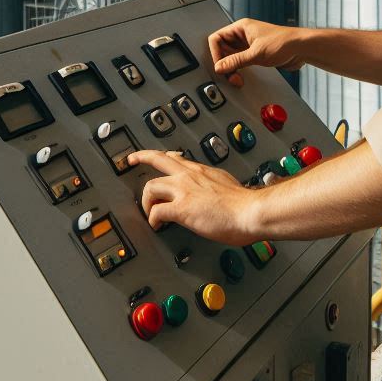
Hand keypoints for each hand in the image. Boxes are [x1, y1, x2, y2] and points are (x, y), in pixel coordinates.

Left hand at [127, 149, 260, 244]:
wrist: (250, 211)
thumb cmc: (244, 204)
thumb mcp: (226, 183)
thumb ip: (213, 184)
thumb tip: (210, 191)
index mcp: (201, 170)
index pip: (176, 157)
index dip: (163, 156)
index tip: (157, 155)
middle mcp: (190, 175)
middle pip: (158, 159)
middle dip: (141, 157)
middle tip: (131, 160)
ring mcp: (184, 190)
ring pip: (151, 186)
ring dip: (147, 201)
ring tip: (150, 212)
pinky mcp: (182, 208)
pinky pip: (157, 211)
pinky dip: (153, 219)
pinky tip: (157, 225)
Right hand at [207, 18, 305, 86]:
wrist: (302, 49)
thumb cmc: (284, 42)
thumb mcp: (256, 53)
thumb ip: (236, 61)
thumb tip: (220, 67)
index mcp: (241, 27)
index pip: (216, 38)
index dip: (215, 53)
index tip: (220, 66)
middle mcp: (243, 35)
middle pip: (222, 49)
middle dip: (224, 63)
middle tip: (229, 74)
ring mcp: (248, 45)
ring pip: (231, 57)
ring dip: (231, 68)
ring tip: (236, 77)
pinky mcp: (255, 54)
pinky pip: (240, 62)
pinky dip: (238, 70)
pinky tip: (241, 76)